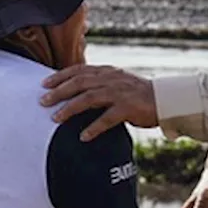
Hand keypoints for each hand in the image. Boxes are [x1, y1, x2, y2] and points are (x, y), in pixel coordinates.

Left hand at [39, 65, 158, 140]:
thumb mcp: (116, 82)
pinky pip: (107, 118)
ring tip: (55, 118)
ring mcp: (119, 93)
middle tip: (43, 101)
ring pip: (89, 98)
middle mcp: (111, 79)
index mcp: (107, 72)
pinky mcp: (128, 108)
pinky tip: (83, 136)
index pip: (79, 70)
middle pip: (79, 83)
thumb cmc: (137, 94)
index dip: (60, 76)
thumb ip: (98, 84)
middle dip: (59, 92)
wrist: (165, 100)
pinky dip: (93, 127)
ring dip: (70, 108)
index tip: (44, 84)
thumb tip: (75, 90)